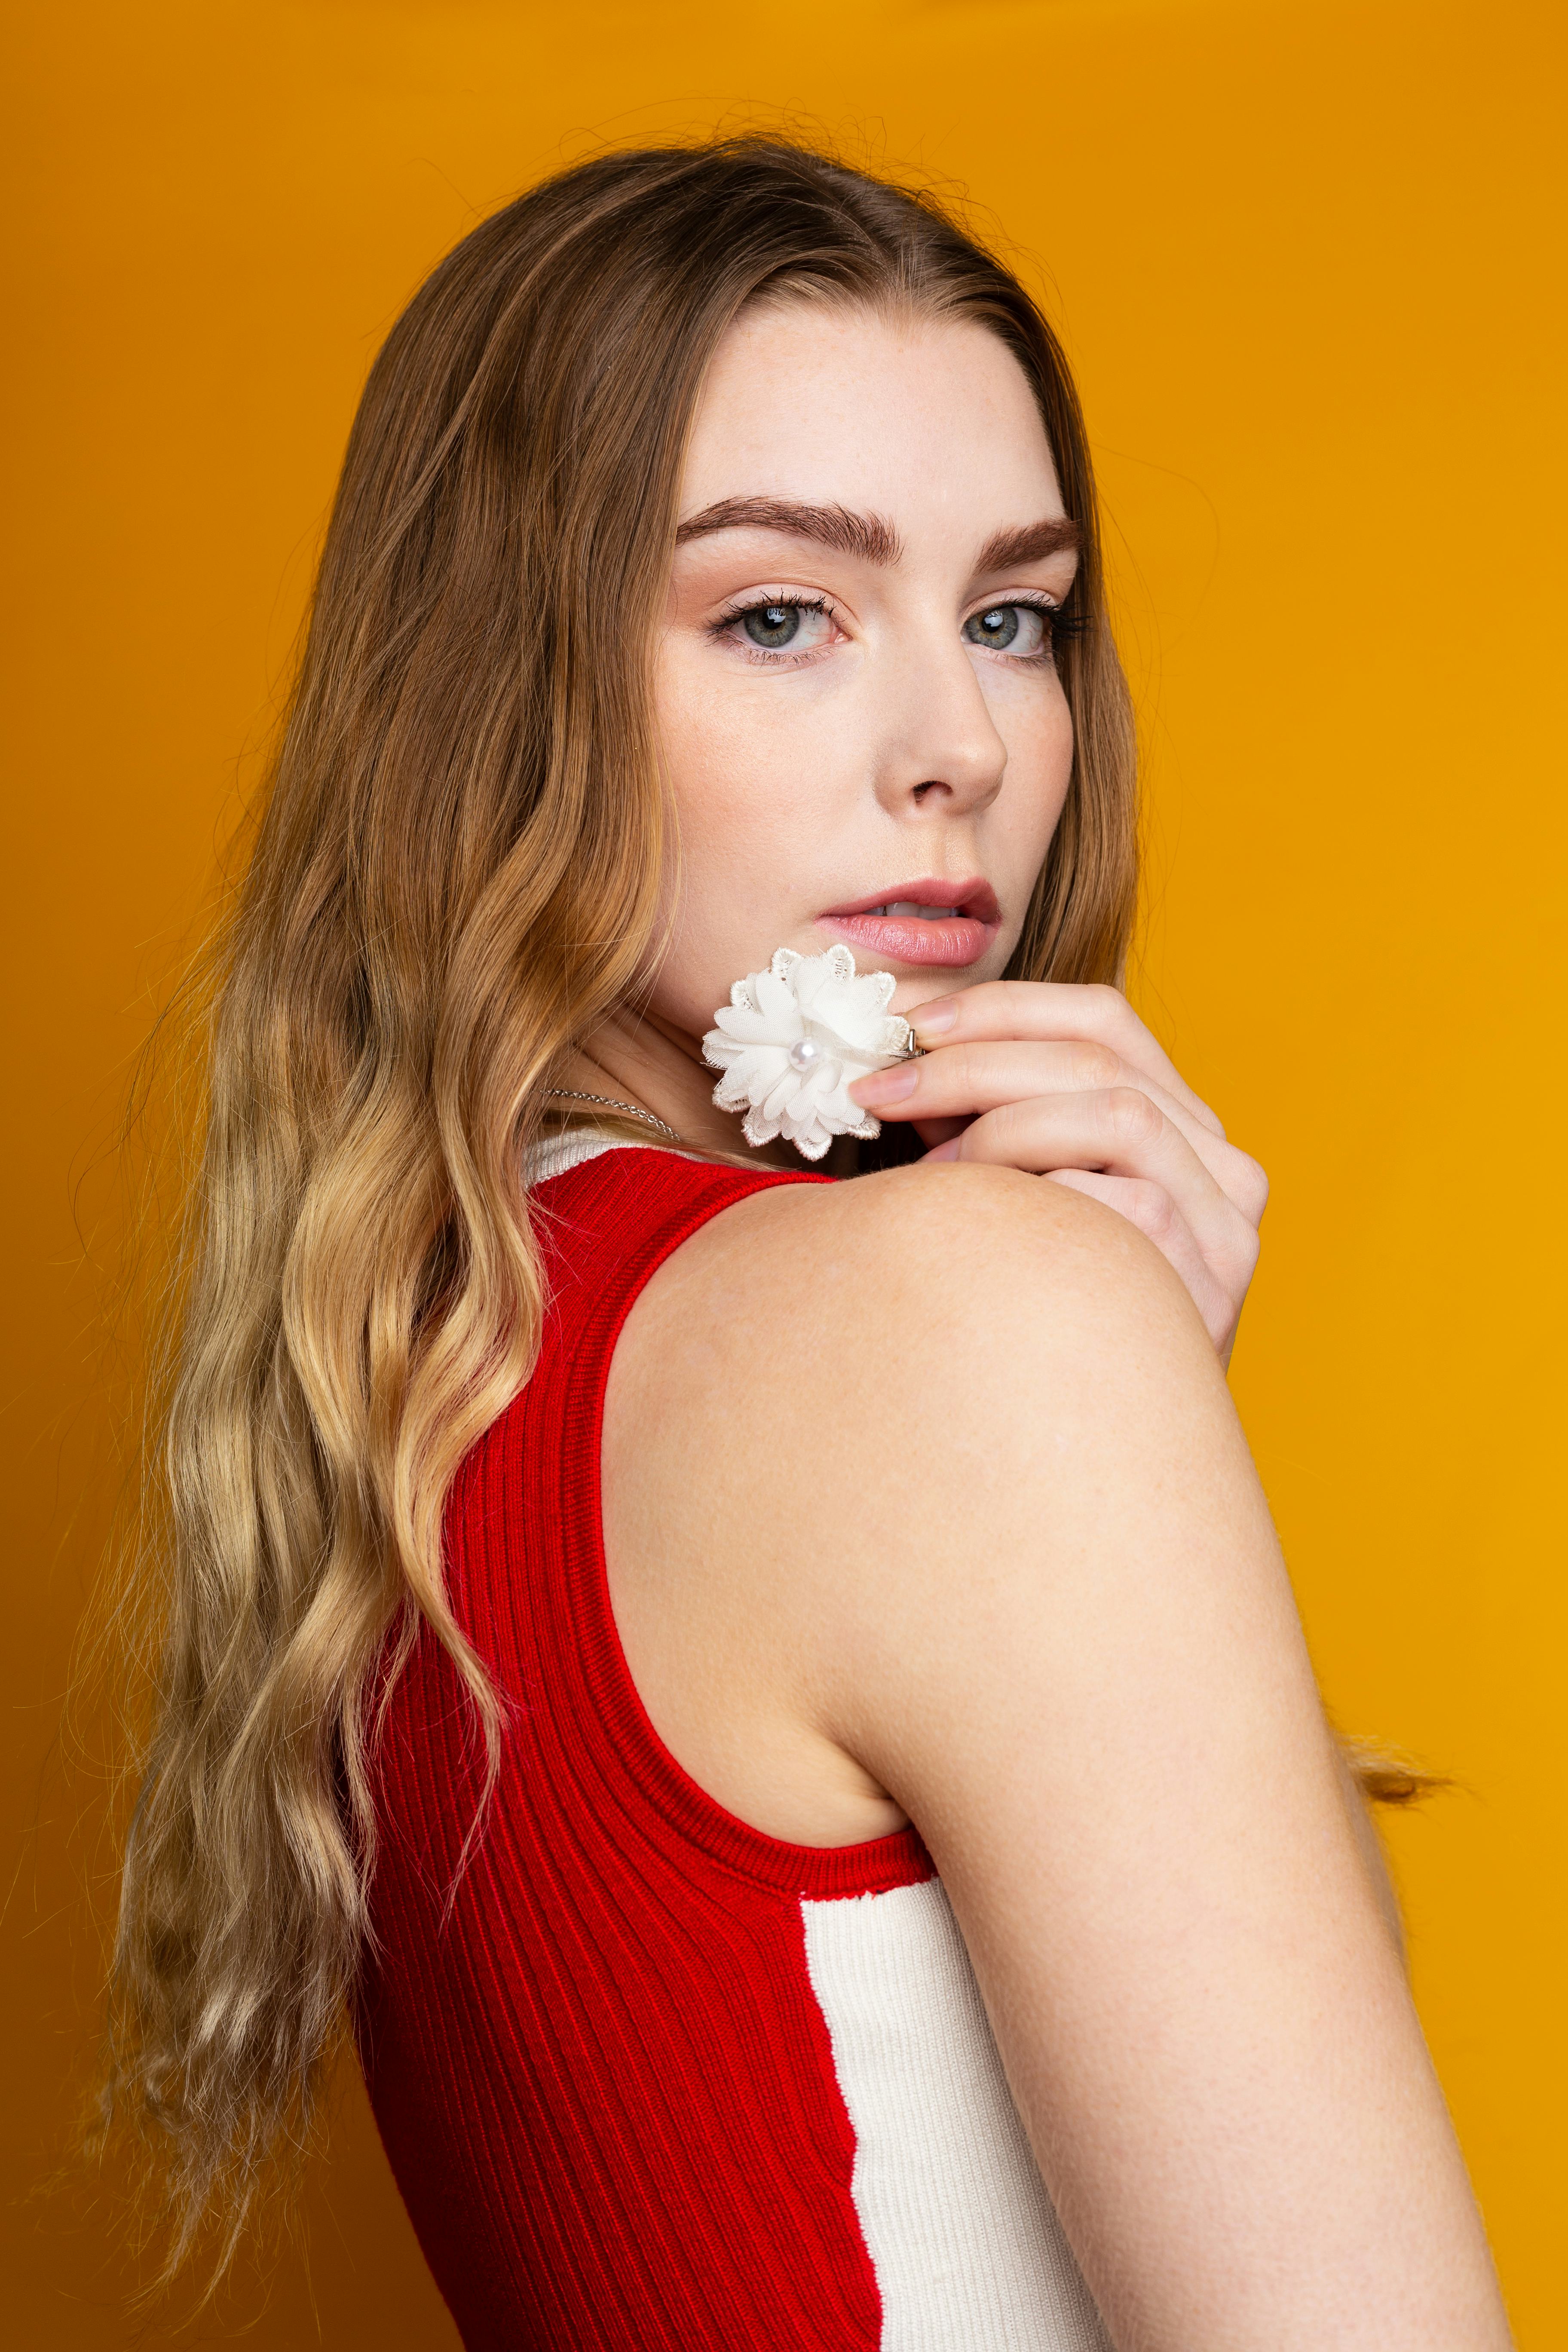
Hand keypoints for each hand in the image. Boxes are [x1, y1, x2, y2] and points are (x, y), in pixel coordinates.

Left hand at [849, 981, 1267, 1362]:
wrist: (1100, 1463)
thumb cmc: (1039, 1318)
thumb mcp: (1024, 1196)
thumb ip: (992, 1124)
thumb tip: (898, 1059)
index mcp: (1183, 1128)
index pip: (1105, 1019)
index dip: (1000, 1008)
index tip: (906, 1025)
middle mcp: (1224, 1169)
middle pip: (1097, 1060)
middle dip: (970, 1063)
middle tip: (879, 1090)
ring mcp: (1228, 1230)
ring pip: (1113, 1117)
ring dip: (1002, 1134)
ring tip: (935, 1184)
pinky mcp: (1215, 1289)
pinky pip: (1126, 1207)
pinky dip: (1040, 1202)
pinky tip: (983, 1243)